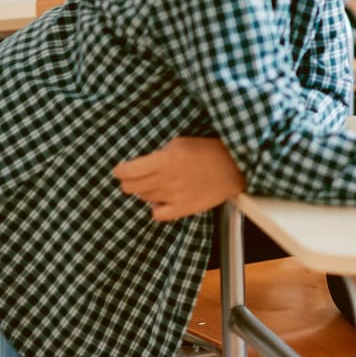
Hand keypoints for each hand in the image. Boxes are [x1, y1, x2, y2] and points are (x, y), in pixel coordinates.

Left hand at [113, 137, 244, 221]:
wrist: (235, 167)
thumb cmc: (210, 151)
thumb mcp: (181, 142)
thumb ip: (160, 155)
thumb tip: (142, 164)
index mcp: (166, 160)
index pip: (129, 171)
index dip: (120, 170)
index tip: (119, 169)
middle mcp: (168, 179)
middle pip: (132, 187)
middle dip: (129, 182)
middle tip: (133, 178)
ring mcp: (175, 196)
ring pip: (144, 198)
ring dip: (145, 192)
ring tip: (155, 184)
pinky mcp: (184, 209)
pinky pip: (158, 214)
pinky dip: (156, 208)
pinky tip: (162, 200)